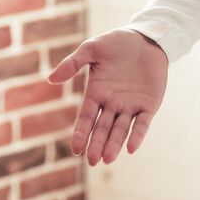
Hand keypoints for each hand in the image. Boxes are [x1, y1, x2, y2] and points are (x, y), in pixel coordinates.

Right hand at [47, 28, 167, 165]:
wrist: (146, 37)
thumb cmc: (117, 42)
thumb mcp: (91, 49)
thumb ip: (73, 63)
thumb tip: (51, 79)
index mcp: (96, 93)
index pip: (86, 118)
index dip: (81, 133)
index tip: (76, 149)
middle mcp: (112, 104)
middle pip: (102, 129)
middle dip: (97, 144)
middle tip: (91, 161)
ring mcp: (130, 106)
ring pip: (120, 130)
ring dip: (114, 145)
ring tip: (107, 159)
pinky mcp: (149, 105)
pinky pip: (142, 124)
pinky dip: (137, 136)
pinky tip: (131, 148)